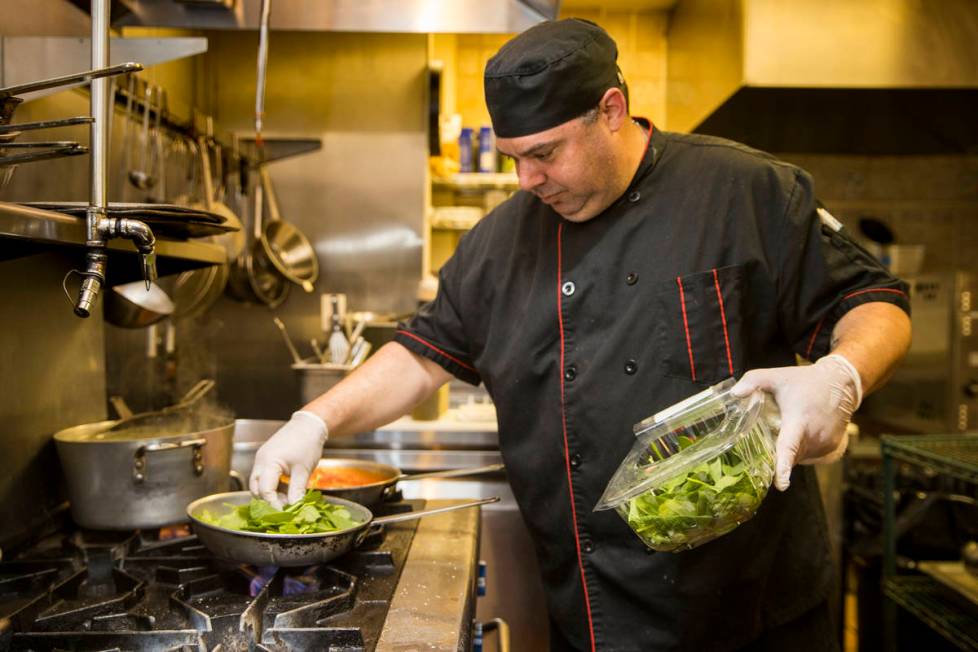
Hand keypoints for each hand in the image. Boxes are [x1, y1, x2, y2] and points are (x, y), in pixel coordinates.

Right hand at [249, 411, 327, 507]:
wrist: (309, 425)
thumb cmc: (307, 443)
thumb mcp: (303, 470)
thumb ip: (297, 490)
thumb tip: (294, 508)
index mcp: (268, 462)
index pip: (264, 491)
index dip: (273, 504)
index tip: (284, 513)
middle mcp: (260, 461)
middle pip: (256, 489)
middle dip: (268, 501)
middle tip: (285, 508)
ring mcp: (262, 459)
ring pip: (258, 484)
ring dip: (270, 494)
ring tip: (287, 498)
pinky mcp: (266, 458)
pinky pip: (263, 477)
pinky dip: (272, 486)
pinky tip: (285, 490)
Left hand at [731, 354, 861, 490]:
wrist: (840, 383)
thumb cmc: (805, 380)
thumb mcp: (776, 376)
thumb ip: (753, 381)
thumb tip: (734, 394)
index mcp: (799, 421)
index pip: (789, 447)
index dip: (783, 467)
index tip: (781, 484)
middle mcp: (815, 436)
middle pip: (788, 456)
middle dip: (775, 453)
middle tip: (772, 432)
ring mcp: (825, 444)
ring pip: (798, 458)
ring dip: (789, 450)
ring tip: (790, 426)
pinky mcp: (832, 448)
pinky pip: (809, 456)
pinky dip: (801, 449)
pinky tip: (800, 432)